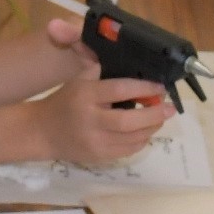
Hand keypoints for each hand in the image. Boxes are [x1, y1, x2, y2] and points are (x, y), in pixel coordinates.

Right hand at [33, 16, 175, 163]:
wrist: (43, 132)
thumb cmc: (66, 100)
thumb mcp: (79, 78)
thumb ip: (101, 67)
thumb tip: (129, 56)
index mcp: (85, 95)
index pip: (119, 90)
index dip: (144, 88)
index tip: (160, 86)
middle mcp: (90, 120)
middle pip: (128, 121)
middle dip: (154, 113)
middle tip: (170, 107)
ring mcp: (94, 142)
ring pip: (132, 138)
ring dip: (152, 127)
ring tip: (161, 117)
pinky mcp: (98, 157)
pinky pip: (127, 150)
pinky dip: (141, 140)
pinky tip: (146, 130)